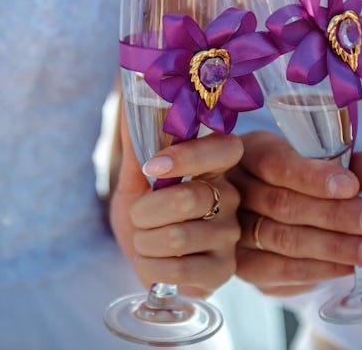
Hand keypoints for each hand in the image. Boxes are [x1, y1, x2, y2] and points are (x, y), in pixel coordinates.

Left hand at [109, 112, 242, 297]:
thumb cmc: (144, 212)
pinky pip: (179, 270)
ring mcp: (229, 235)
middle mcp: (230, 197)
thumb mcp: (136, 177)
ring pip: (177, 237)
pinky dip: (151, 267)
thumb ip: (138, 141)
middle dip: (144, 211)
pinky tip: (153, 262)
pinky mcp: (224, 270)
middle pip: (188, 198)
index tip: (152, 166)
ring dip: (144, 241)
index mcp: (214, 166)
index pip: (225, 148)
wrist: (144, 257)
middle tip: (138, 216)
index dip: (189, 155)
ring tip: (145, 241)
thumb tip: (131, 90)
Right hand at [226, 130, 361, 296]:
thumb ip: (346, 165)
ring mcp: (230, 229)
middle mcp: (233, 190)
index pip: (275, 163)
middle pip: (282, 204)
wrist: (265, 215)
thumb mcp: (320, 164)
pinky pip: (278, 271)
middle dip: (337, 215)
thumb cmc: (297, 180)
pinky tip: (349, 266)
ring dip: (336, 247)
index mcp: (249, 152)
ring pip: (283, 240)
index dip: (312, 176)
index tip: (352, 186)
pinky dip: (318, 269)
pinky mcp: (240, 264)